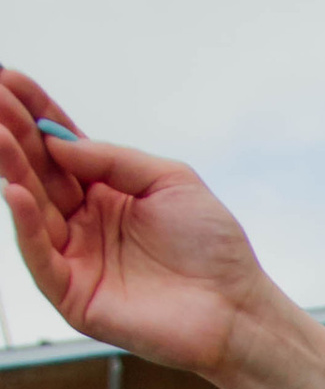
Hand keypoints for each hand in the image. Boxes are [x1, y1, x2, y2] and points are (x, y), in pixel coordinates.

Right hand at [0, 71, 269, 377]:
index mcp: (106, 192)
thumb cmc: (213, 248)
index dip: (33, 114)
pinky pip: (41, 257)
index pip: (58, 146)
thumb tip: (59, 142)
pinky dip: (27, 225)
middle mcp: (84, 222)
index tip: (8, 79)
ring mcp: (77, 258)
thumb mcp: (169, 181)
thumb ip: (114, 159)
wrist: (237, 309)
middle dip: (12, 134)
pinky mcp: (75, 295)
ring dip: (12, 169)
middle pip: (38, 171)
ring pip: (33, 208)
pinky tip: (17, 192)